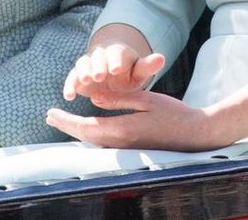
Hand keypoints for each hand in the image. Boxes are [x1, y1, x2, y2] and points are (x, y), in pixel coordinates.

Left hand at [46, 89, 223, 150]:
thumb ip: (119, 99)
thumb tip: (94, 98)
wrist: (198, 134)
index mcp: (124, 129)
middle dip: (67, 126)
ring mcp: (129, 148)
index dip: (67, 121)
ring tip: (63, 121)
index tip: (51, 113)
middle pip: (87, 136)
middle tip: (50, 116)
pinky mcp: (134, 149)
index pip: (87, 127)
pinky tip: (88, 128)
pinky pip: (106, 143)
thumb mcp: (147, 99)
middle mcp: (123, 143)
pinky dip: (92, 134)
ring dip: (78, 130)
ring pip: (95, 141)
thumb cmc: (175, 113)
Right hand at [62, 42, 165, 99]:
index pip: (117, 53)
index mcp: (118, 53)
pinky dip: (69, 85)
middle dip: (98, 65)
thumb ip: (148, 66)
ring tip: (86, 81)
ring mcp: (88, 64)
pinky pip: (72, 78)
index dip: (116, 60)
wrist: (112, 71)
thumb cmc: (129, 72)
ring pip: (83, 64)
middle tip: (100, 75)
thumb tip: (161, 58)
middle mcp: (100, 55)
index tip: (117, 69)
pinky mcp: (77, 76)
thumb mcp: (140, 70)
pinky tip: (69, 96)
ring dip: (83, 72)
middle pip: (98, 57)